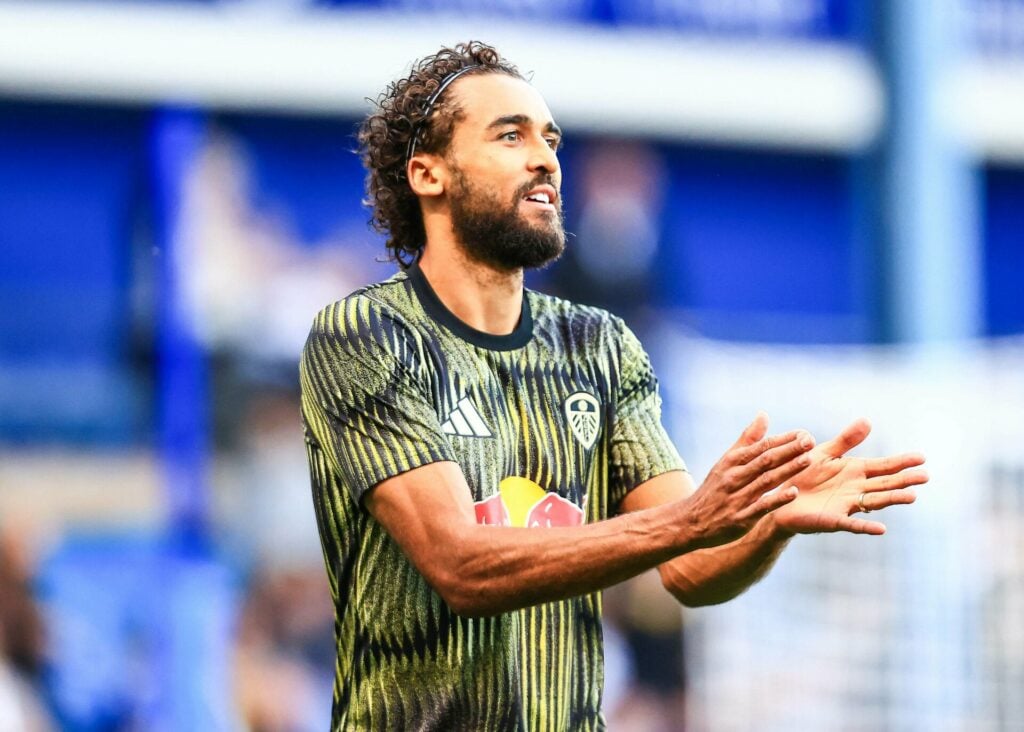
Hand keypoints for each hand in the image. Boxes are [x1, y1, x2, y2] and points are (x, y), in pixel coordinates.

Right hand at [683, 412, 813, 549]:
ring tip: (807, 460)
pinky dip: (777, 499)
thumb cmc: (713, 489)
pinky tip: (793, 492)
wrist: (690, 521)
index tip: (804, 432)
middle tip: (810, 441)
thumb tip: (764, 415)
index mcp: (731, 462)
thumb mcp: (726, 462)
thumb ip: (747, 440)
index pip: (761, 447)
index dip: (783, 439)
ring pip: (765, 481)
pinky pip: (761, 507)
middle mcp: (734, 477)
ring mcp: (736, 498)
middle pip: (765, 461)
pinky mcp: (740, 518)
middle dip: (789, 450)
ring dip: (787, 469)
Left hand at [771, 418, 927, 535]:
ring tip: (912, 496)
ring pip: (874, 501)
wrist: (779, 497)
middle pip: (885, 483)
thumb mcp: (824, 452)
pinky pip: (851, 524)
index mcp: (854, 471)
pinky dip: (866, 527)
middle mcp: (856, 488)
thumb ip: (846, 440)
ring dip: (892, 499)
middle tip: (926, 476)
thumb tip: (868, 420)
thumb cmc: (803, 474)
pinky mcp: (832, 519)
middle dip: (905, 480)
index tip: (921, 458)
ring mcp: (846, 505)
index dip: (901, 462)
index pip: (883, 466)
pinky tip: (882, 529)